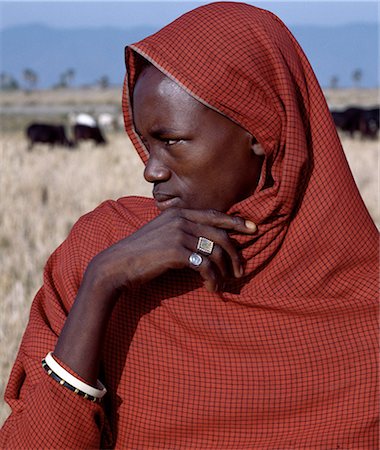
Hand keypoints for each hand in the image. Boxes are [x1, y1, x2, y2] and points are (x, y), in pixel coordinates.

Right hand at [86, 208, 256, 295]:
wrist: (117, 265)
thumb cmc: (140, 254)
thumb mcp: (161, 235)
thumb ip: (182, 232)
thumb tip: (207, 244)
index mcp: (178, 214)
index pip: (215, 214)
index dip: (236, 221)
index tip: (253, 228)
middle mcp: (180, 220)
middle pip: (220, 234)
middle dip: (235, 253)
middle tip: (241, 270)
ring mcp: (178, 234)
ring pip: (216, 251)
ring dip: (225, 270)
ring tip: (225, 283)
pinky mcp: (176, 251)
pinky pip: (206, 265)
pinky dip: (213, 279)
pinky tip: (211, 288)